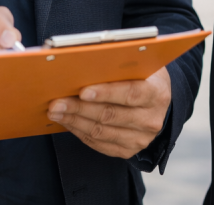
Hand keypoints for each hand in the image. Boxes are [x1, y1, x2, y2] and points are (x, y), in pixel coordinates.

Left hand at [48, 66, 170, 158]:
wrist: (157, 102)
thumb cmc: (143, 76)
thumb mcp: (139, 65)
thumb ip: (118, 65)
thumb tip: (84, 63)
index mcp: (157, 93)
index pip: (130, 93)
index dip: (106, 93)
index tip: (82, 91)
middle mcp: (151, 119)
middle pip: (110, 115)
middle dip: (79, 108)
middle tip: (57, 102)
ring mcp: (141, 138)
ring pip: (101, 132)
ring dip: (74, 121)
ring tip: (56, 112)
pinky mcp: (129, 150)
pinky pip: (99, 144)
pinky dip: (79, 132)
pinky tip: (67, 121)